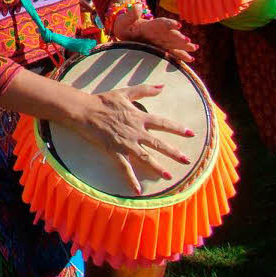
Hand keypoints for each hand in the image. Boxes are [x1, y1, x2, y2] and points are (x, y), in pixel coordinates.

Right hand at [70, 84, 193, 194]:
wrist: (84, 111)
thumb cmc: (103, 101)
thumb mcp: (124, 93)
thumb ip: (144, 90)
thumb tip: (162, 86)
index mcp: (139, 117)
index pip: (162, 123)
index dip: (177, 128)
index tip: (191, 133)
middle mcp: (135, 131)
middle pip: (158, 143)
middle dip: (173, 152)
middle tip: (186, 160)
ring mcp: (125, 143)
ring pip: (145, 157)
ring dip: (157, 167)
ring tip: (168, 175)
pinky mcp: (114, 151)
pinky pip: (124, 167)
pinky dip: (131, 179)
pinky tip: (138, 190)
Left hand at [119, 16, 196, 62]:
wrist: (126, 33)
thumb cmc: (125, 26)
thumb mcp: (124, 20)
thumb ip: (130, 15)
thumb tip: (136, 6)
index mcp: (150, 25)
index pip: (161, 23)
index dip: (169, 24)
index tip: (177, 25)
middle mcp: (158, 33)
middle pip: (170, 35)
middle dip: (179, 38)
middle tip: (188, 42)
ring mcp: (160, 42)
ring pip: (174, 44)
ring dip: (184, 46)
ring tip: (194, 48)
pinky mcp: (160, 50)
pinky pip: (171, 53)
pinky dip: (180, 56)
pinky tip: (190, 60)